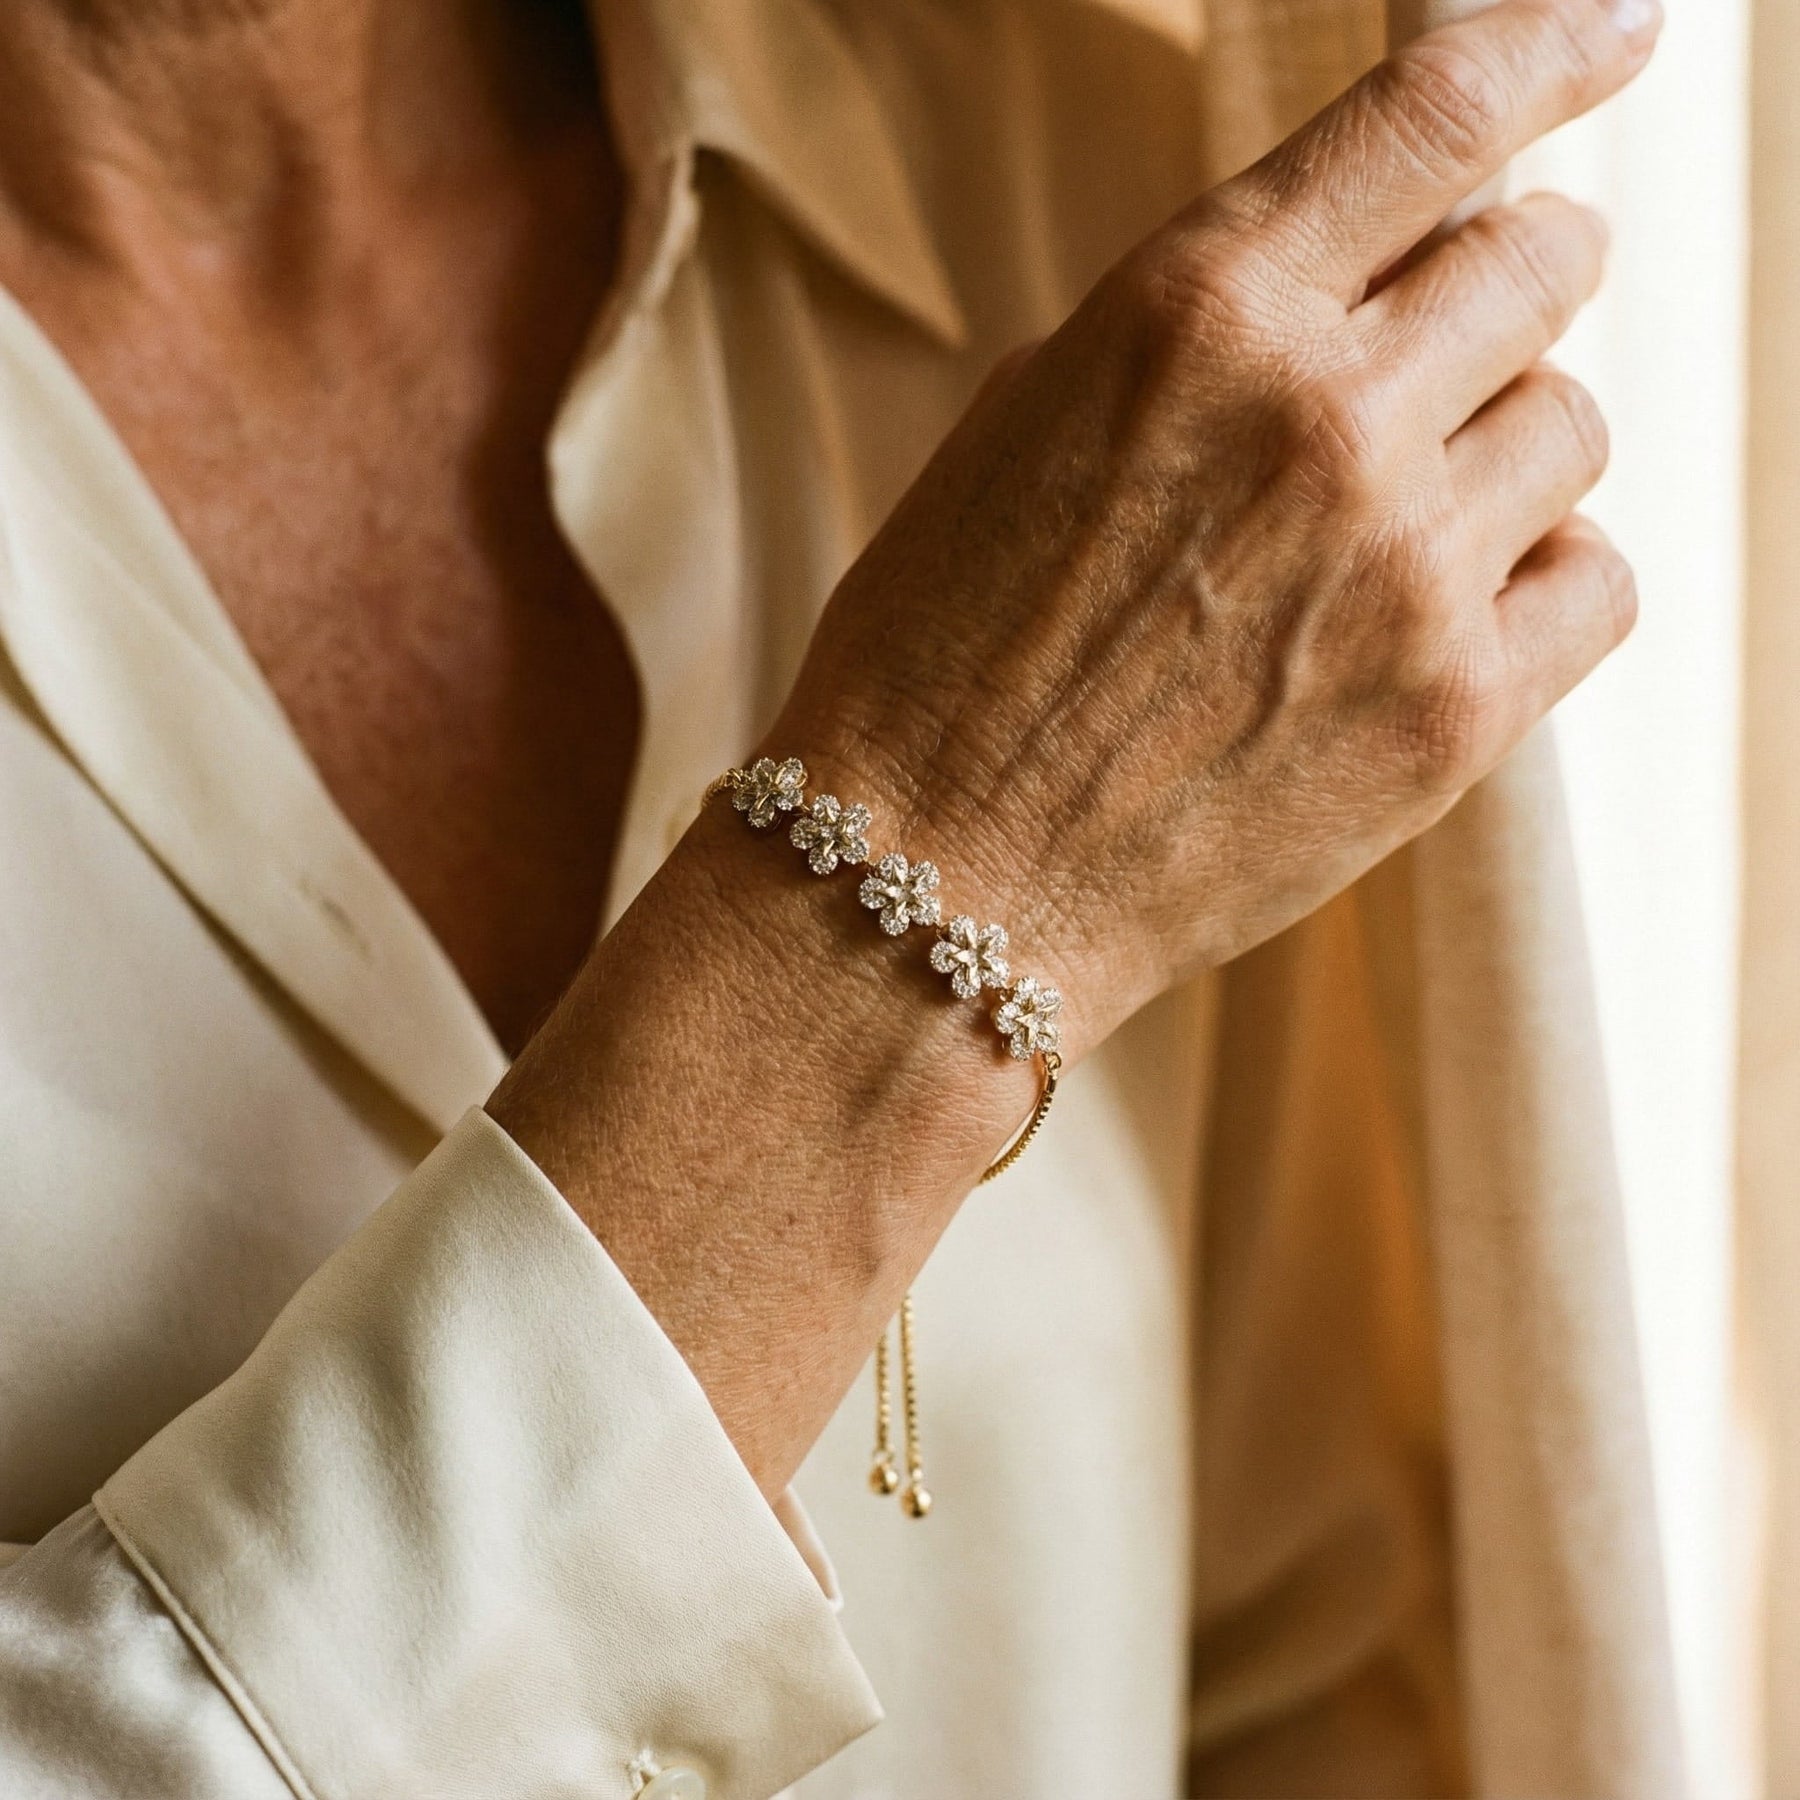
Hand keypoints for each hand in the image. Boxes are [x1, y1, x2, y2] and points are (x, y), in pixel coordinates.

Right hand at [775, 0, 1660, 1062]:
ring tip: (1384, 533)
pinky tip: (1435, 619)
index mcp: (1196, 311)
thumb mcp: (1022, 432)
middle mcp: (1326, 415)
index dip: (1553, 49)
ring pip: (1574, 425)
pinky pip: (1597, 582)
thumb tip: (1337, 288)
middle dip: (1498, 286)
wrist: (933, 889)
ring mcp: (1408, 570)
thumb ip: (1195, 336)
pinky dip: (1534, 582)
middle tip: (1434, 355)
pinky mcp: (1458, 715)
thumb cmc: (940, 660)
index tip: (1614, 36)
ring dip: (1496, 451)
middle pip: (1544, 258)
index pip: (1441, 111)